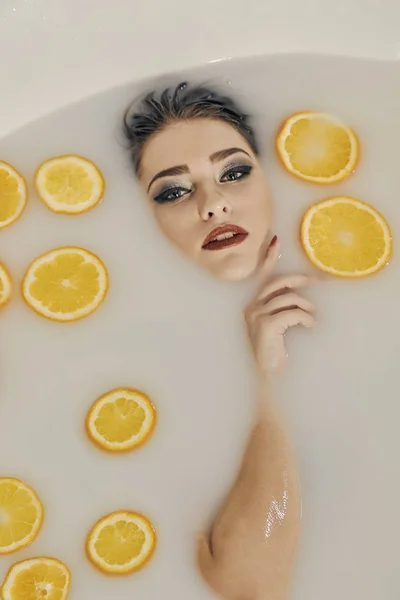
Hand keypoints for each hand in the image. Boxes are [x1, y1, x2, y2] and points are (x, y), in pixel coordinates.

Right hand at [245, 237, 314, 373]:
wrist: (267, 374)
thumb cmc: (274, 351)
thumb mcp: (275, 325)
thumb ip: (280, 308)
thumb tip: (298, 292)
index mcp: (252, 305)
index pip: (262, 277)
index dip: (269, 258)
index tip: (276, 241)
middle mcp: (251, 307)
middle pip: (278, 282)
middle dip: (301, 279)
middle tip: (319, 281)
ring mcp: (257, 315)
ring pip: (289, 298)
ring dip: (306, 307)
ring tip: (311, 318)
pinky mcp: (267, 325)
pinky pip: (294, 312)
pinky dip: (306, 318)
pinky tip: (308, 327)